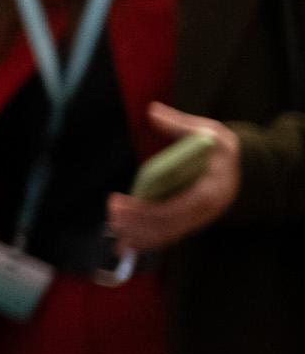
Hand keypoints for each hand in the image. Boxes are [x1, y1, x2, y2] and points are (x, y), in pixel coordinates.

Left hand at [108, 104, 241, 253]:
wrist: (242, 171)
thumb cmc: (221, 151)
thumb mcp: (210, 133)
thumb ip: (181, 125)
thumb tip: (153, 112)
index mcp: (209, 191)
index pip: (175, 208)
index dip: (145, 210)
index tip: (119, 201)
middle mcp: (203, 212)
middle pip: (166, 226)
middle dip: (135, 223)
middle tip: (111, 211)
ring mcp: (195, 221)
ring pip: (165, 237)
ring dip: (137, 235)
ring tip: (113, 225)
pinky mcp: (187, 225)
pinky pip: (166, 239)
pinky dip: (145, 242)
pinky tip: (123, 242)